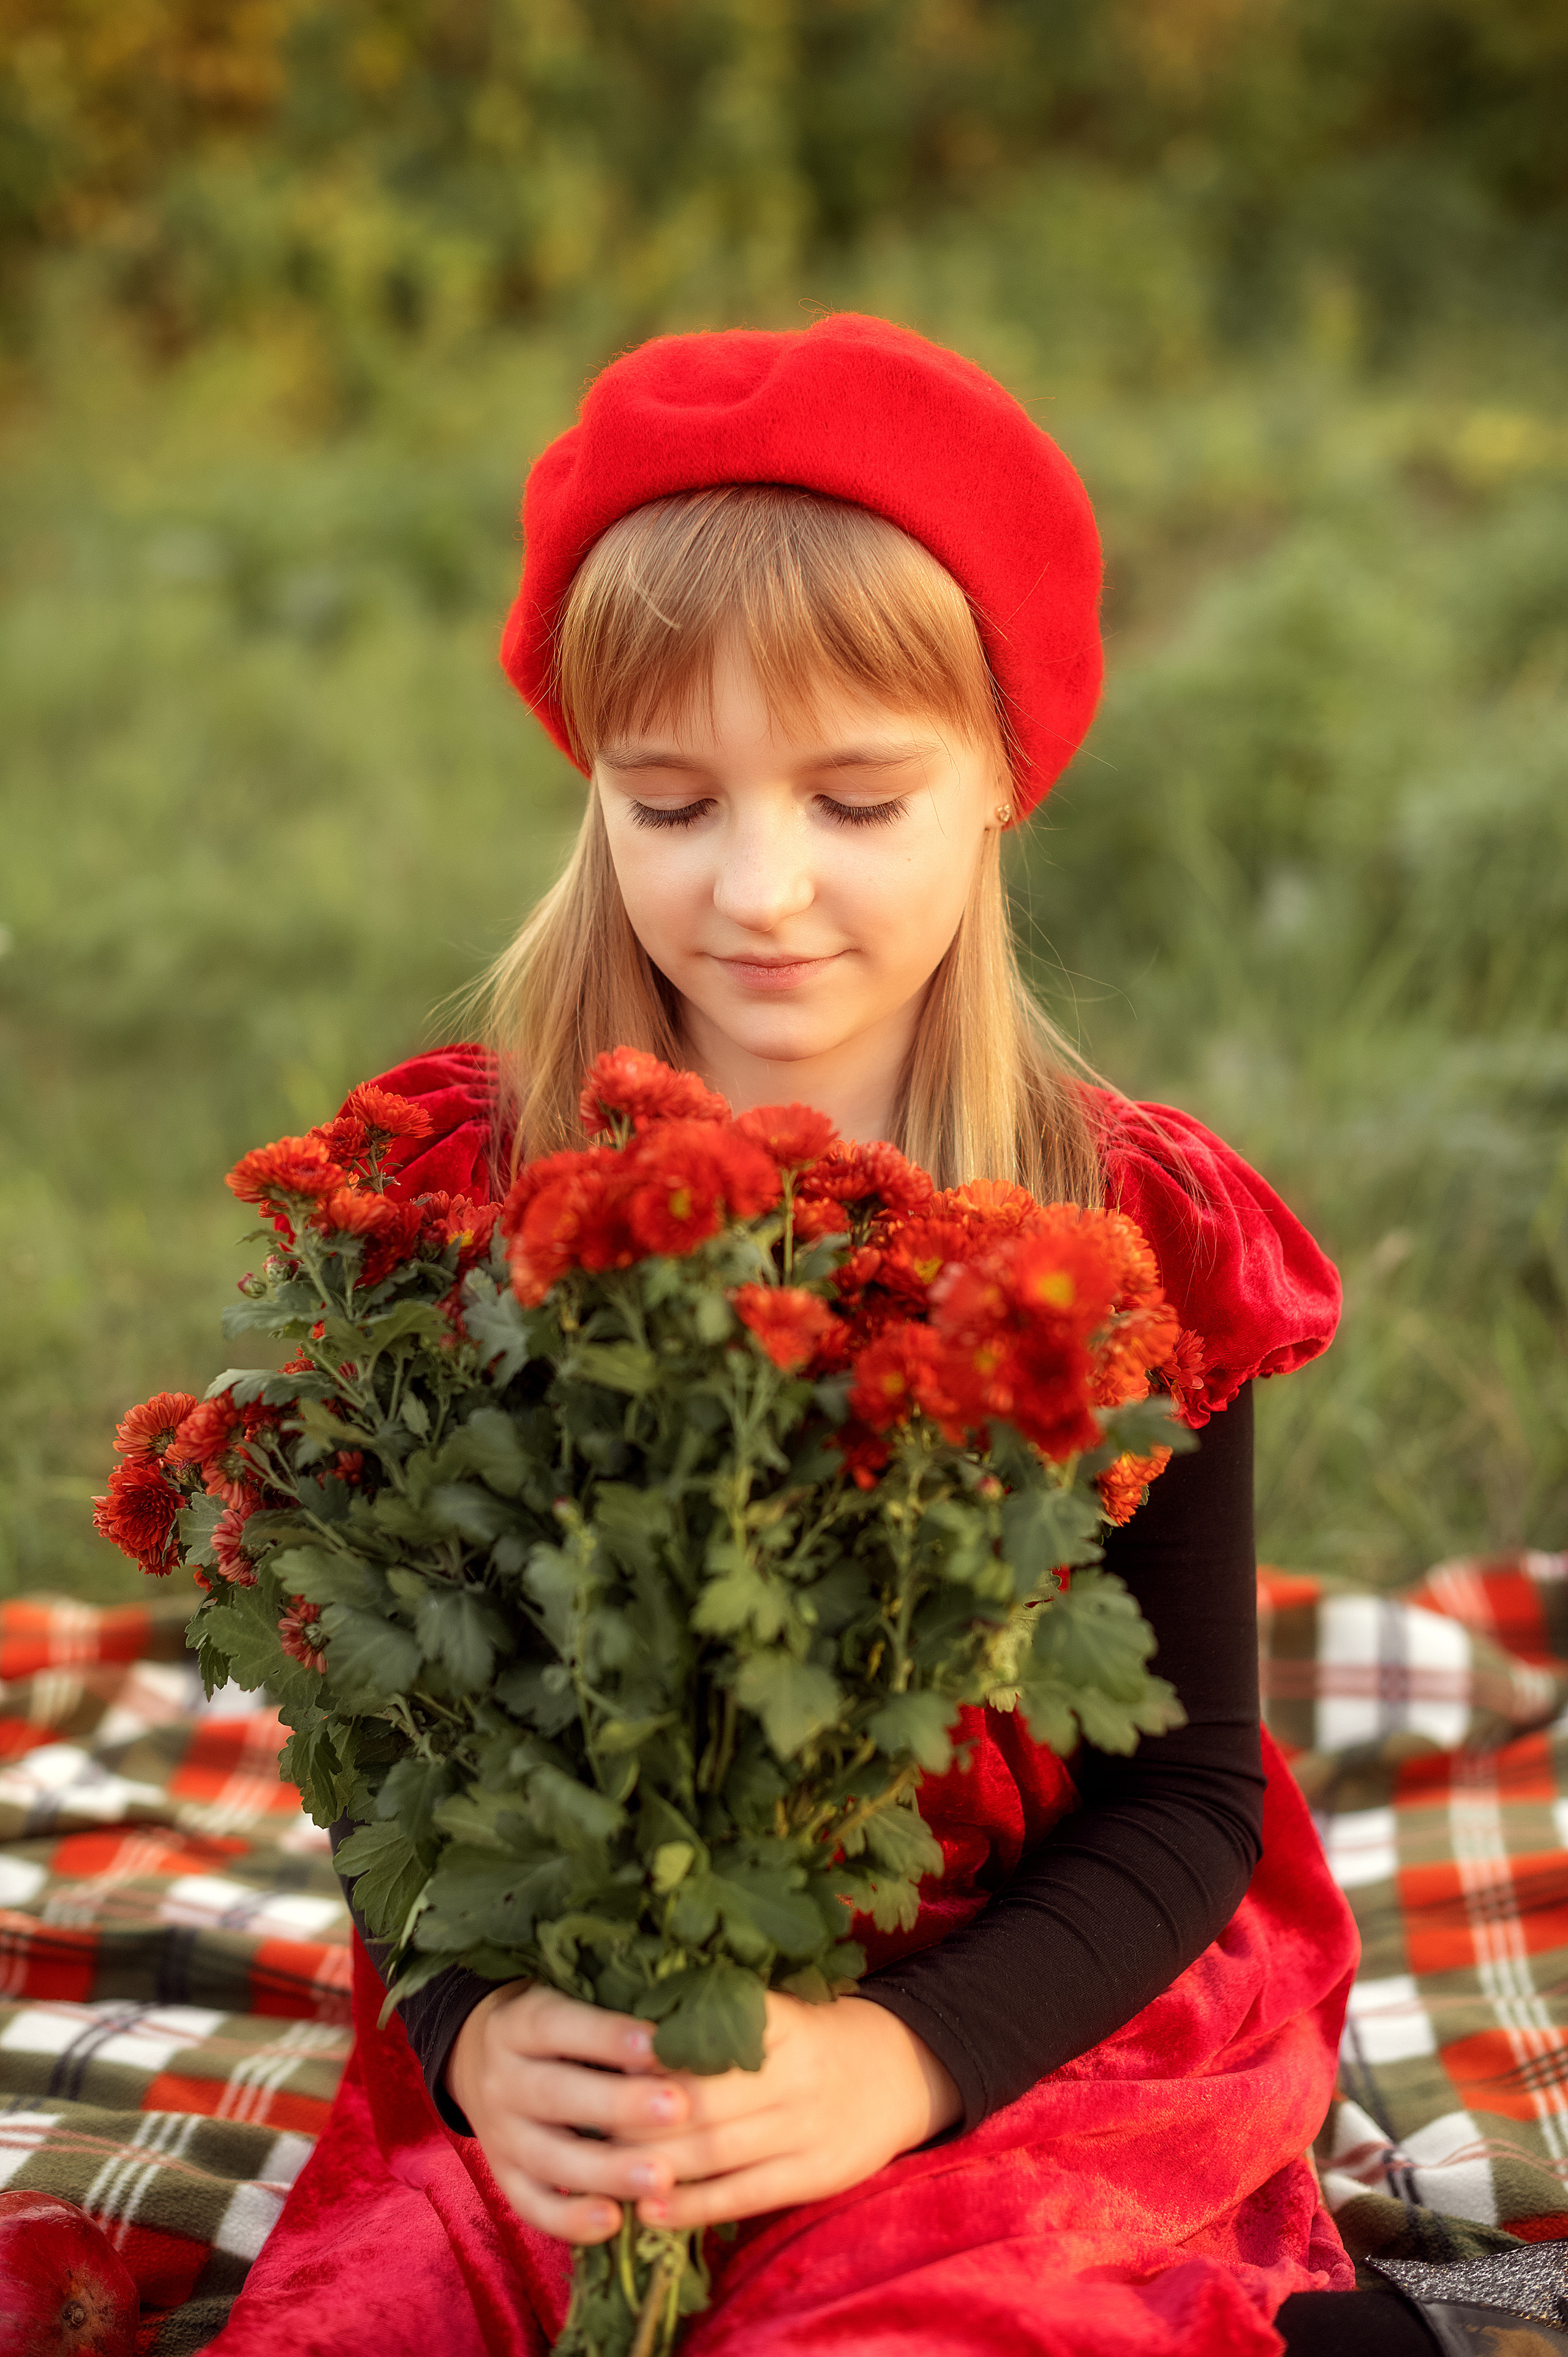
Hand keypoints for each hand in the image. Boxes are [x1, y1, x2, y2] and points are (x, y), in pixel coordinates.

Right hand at [444, 1982, 694, 2245]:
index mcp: (518, 2025)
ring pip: (548, 2157)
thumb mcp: (566, 2001)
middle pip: (556, 2095)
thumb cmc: (552, 2027)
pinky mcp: (503, 2177)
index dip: (606, 2036)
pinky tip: (615, 2222)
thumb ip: (609, 2012)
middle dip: (619, 2104)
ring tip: (662, 2178)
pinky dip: (570, 2220)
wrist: (475, 2057)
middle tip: (677, 2109)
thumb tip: (679, 2030)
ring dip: (607, 2171)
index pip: (557, 2026)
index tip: (657, 2044)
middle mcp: (502, 2080)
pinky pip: (532, 2205)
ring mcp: (498, 2135)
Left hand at [616, 1991, 960, 2231]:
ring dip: (652, 2162)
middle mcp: (797, 2072)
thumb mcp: (778, 2008)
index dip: (652, 2048)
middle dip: (637, 2113)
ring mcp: (808, 2127)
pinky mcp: (815, 2174)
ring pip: (716, 2151)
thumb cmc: (812, 2037)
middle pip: (702, 2098)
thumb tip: (631, 2012)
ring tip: (600, 2165)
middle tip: (583, 2116)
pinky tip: (648, 2208)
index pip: (708, 2032)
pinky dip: (692, 2205)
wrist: (898, 2071)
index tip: (601, 2055)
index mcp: (782, 2020)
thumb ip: (719, 2008)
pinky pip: (743, 2195)